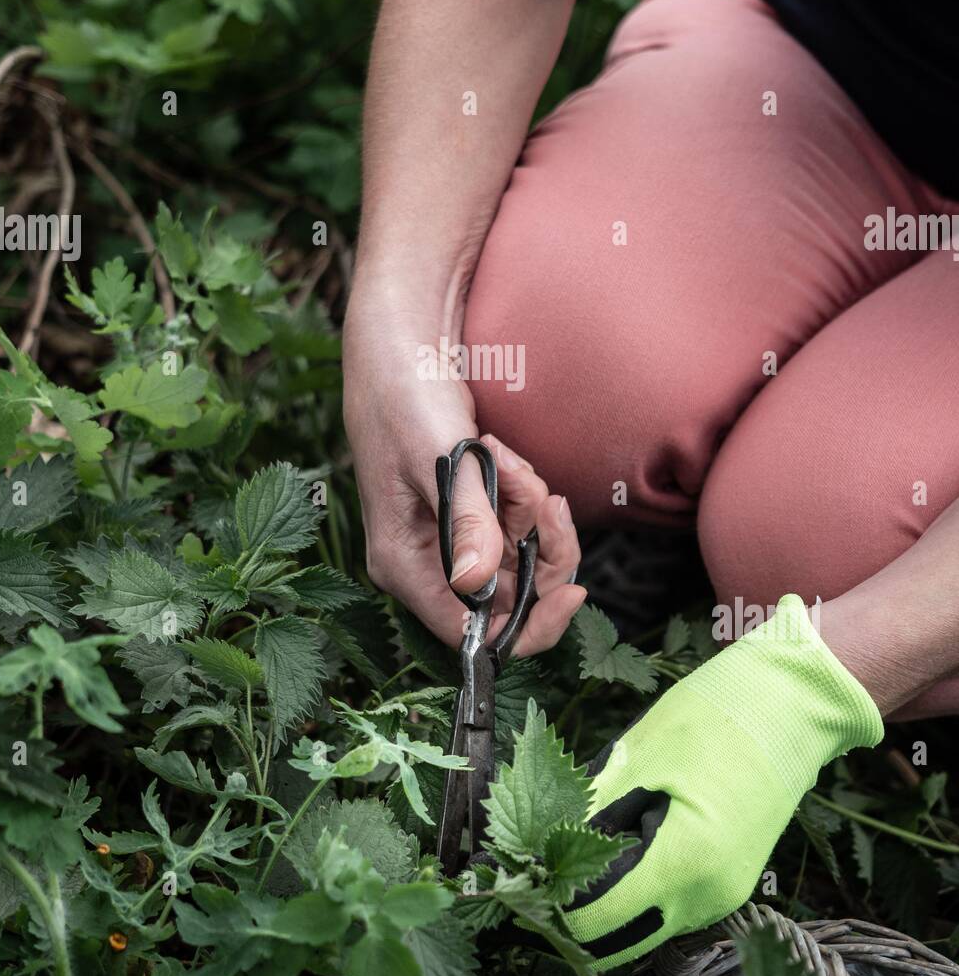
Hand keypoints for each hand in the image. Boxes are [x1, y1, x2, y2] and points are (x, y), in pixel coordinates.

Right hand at [343, 306, 585, 651]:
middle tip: (543, 495)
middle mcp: (426, 561)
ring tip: (510, 461)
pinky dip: (524, 491)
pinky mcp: (468, 510)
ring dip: (530, 508)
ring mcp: (448, 536)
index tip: (574, 588)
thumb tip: (478, 583)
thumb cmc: (405, 394)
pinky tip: (505, 457)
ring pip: (518, 555)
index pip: (470, 632)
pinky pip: (515, 522)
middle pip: (508, 596)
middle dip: (539, 547)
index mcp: (403, 564)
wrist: (402, 344)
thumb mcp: (439, 456)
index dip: (528, 622)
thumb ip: (465, 519)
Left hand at [563, 595, 883, 970]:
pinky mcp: (729, 883)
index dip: (554, 904)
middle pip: (618, 940)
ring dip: (608, 900)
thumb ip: (589, 811)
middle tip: (544, 863)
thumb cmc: (716, 717)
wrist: (790, 704)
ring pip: (644, 925)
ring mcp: (722, 895)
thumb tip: (540, 846)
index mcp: (682, 863)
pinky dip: (638, 888)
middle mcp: (706, 896)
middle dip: (577, 910)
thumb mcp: (637, 757)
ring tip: (580, 844)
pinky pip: (669, 905)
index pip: (596, 923)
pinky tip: (621, 843)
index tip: (529, 873)